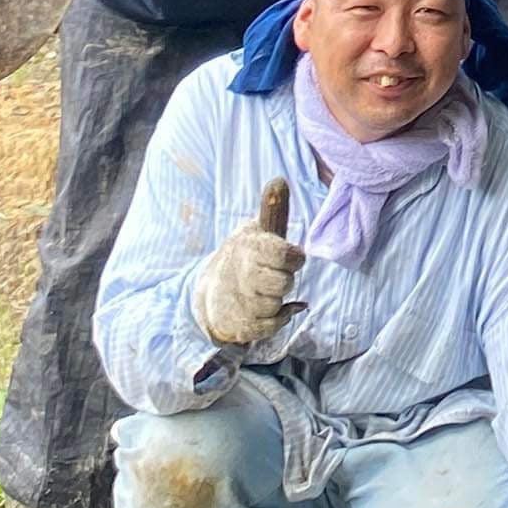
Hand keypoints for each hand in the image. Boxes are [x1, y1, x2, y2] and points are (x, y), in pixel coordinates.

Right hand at [189, 179, 303, 350]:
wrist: (213, 289)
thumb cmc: (248, 255)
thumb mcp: (258, 231)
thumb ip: (273, 209)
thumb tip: (279, 180)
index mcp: (250, 248)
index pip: (284, 255)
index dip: (294, 257)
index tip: (291, 255)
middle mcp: (242, 276)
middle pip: (283, 283)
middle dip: (285, 279)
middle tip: (275, 273)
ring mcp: (240, 302)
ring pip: (276, 305)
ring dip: (278, 299)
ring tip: (267, 289)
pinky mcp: (241, 326)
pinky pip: (271, 327)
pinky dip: (278, 319)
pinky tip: (273, 308)